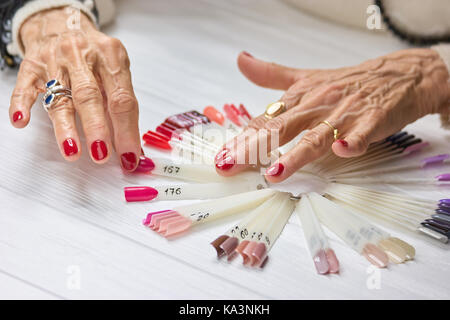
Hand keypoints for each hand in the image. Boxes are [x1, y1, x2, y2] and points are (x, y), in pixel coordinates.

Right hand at [9, 7, 140, 170]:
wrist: (61, 23)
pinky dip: (21, 104)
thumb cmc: (93, 54)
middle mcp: (83, 55)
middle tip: (102, 155)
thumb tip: (132, 147)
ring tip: (72, 151)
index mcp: (111, 57)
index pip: (122, 99)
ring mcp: (55, 59)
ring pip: (60, 97)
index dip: (126, 131)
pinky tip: (22, 121)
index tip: (128, 156)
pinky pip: (25, 86)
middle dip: (97, 129)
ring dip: (66, 127)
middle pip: (90, 96)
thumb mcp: (114, 71)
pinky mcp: (32, 64)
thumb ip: (121, 106)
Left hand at [215, 49, 449, 181]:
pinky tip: (344, 150)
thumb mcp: (307, 76)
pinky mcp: (373, 118)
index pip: (265, 120)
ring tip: (275, 172)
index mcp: (300, 96)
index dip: (242, 139)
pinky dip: (354, 140)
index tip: (222, 158)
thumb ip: (271, 74)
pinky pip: (363, 132)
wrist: (399, 72)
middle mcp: (317, 104)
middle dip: (254, 148)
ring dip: (296, 154)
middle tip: (231, 166)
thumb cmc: (348, 81)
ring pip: (317, 135)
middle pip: (281, 128)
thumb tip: (240, 60)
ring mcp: (345, 112)